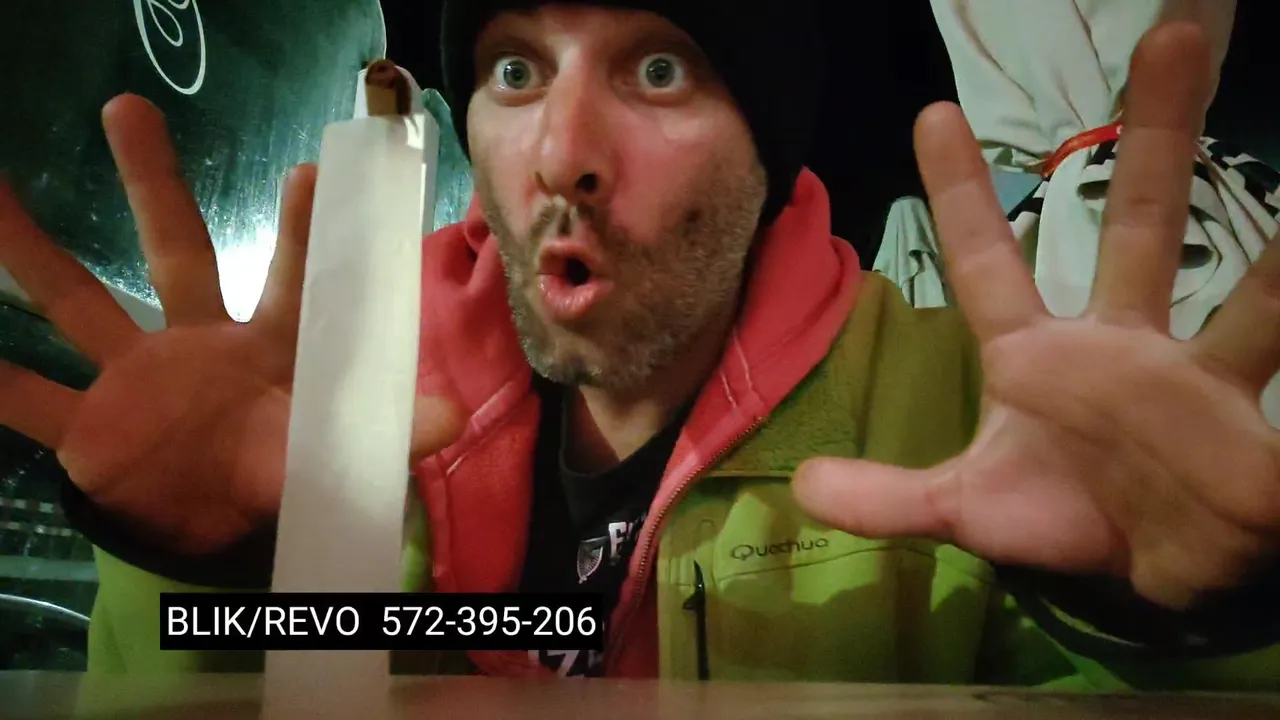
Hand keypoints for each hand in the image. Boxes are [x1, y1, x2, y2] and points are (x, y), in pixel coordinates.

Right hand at [0, 95, 462, 553]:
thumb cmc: (282, 480)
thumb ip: (387, 433)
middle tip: (127, 108)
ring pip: (80, 300)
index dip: (300, 232)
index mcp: (269, 348)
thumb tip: (452, 413)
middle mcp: (200, 344)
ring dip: (35, 250)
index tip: (309, 174)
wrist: (218, 537)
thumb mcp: (334, 456)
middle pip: (175, 251)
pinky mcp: (91, 428)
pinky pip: (31, 399)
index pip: (291, 279)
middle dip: (154, 185)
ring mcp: (137, 378)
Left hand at [793, 23, 1279, 610]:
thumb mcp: (967, 509)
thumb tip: (801, 485)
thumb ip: (888, 497)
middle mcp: (1117, 340)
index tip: (932, 113)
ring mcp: (1191, 371)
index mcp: (1036, 355)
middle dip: (1157, 129)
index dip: (962, 192)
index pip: (987, 260)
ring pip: (1248, 281)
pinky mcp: (1247, 415)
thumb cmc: (1059, 520)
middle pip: (1136, 219)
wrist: (1144, 578)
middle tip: (1173, 30)